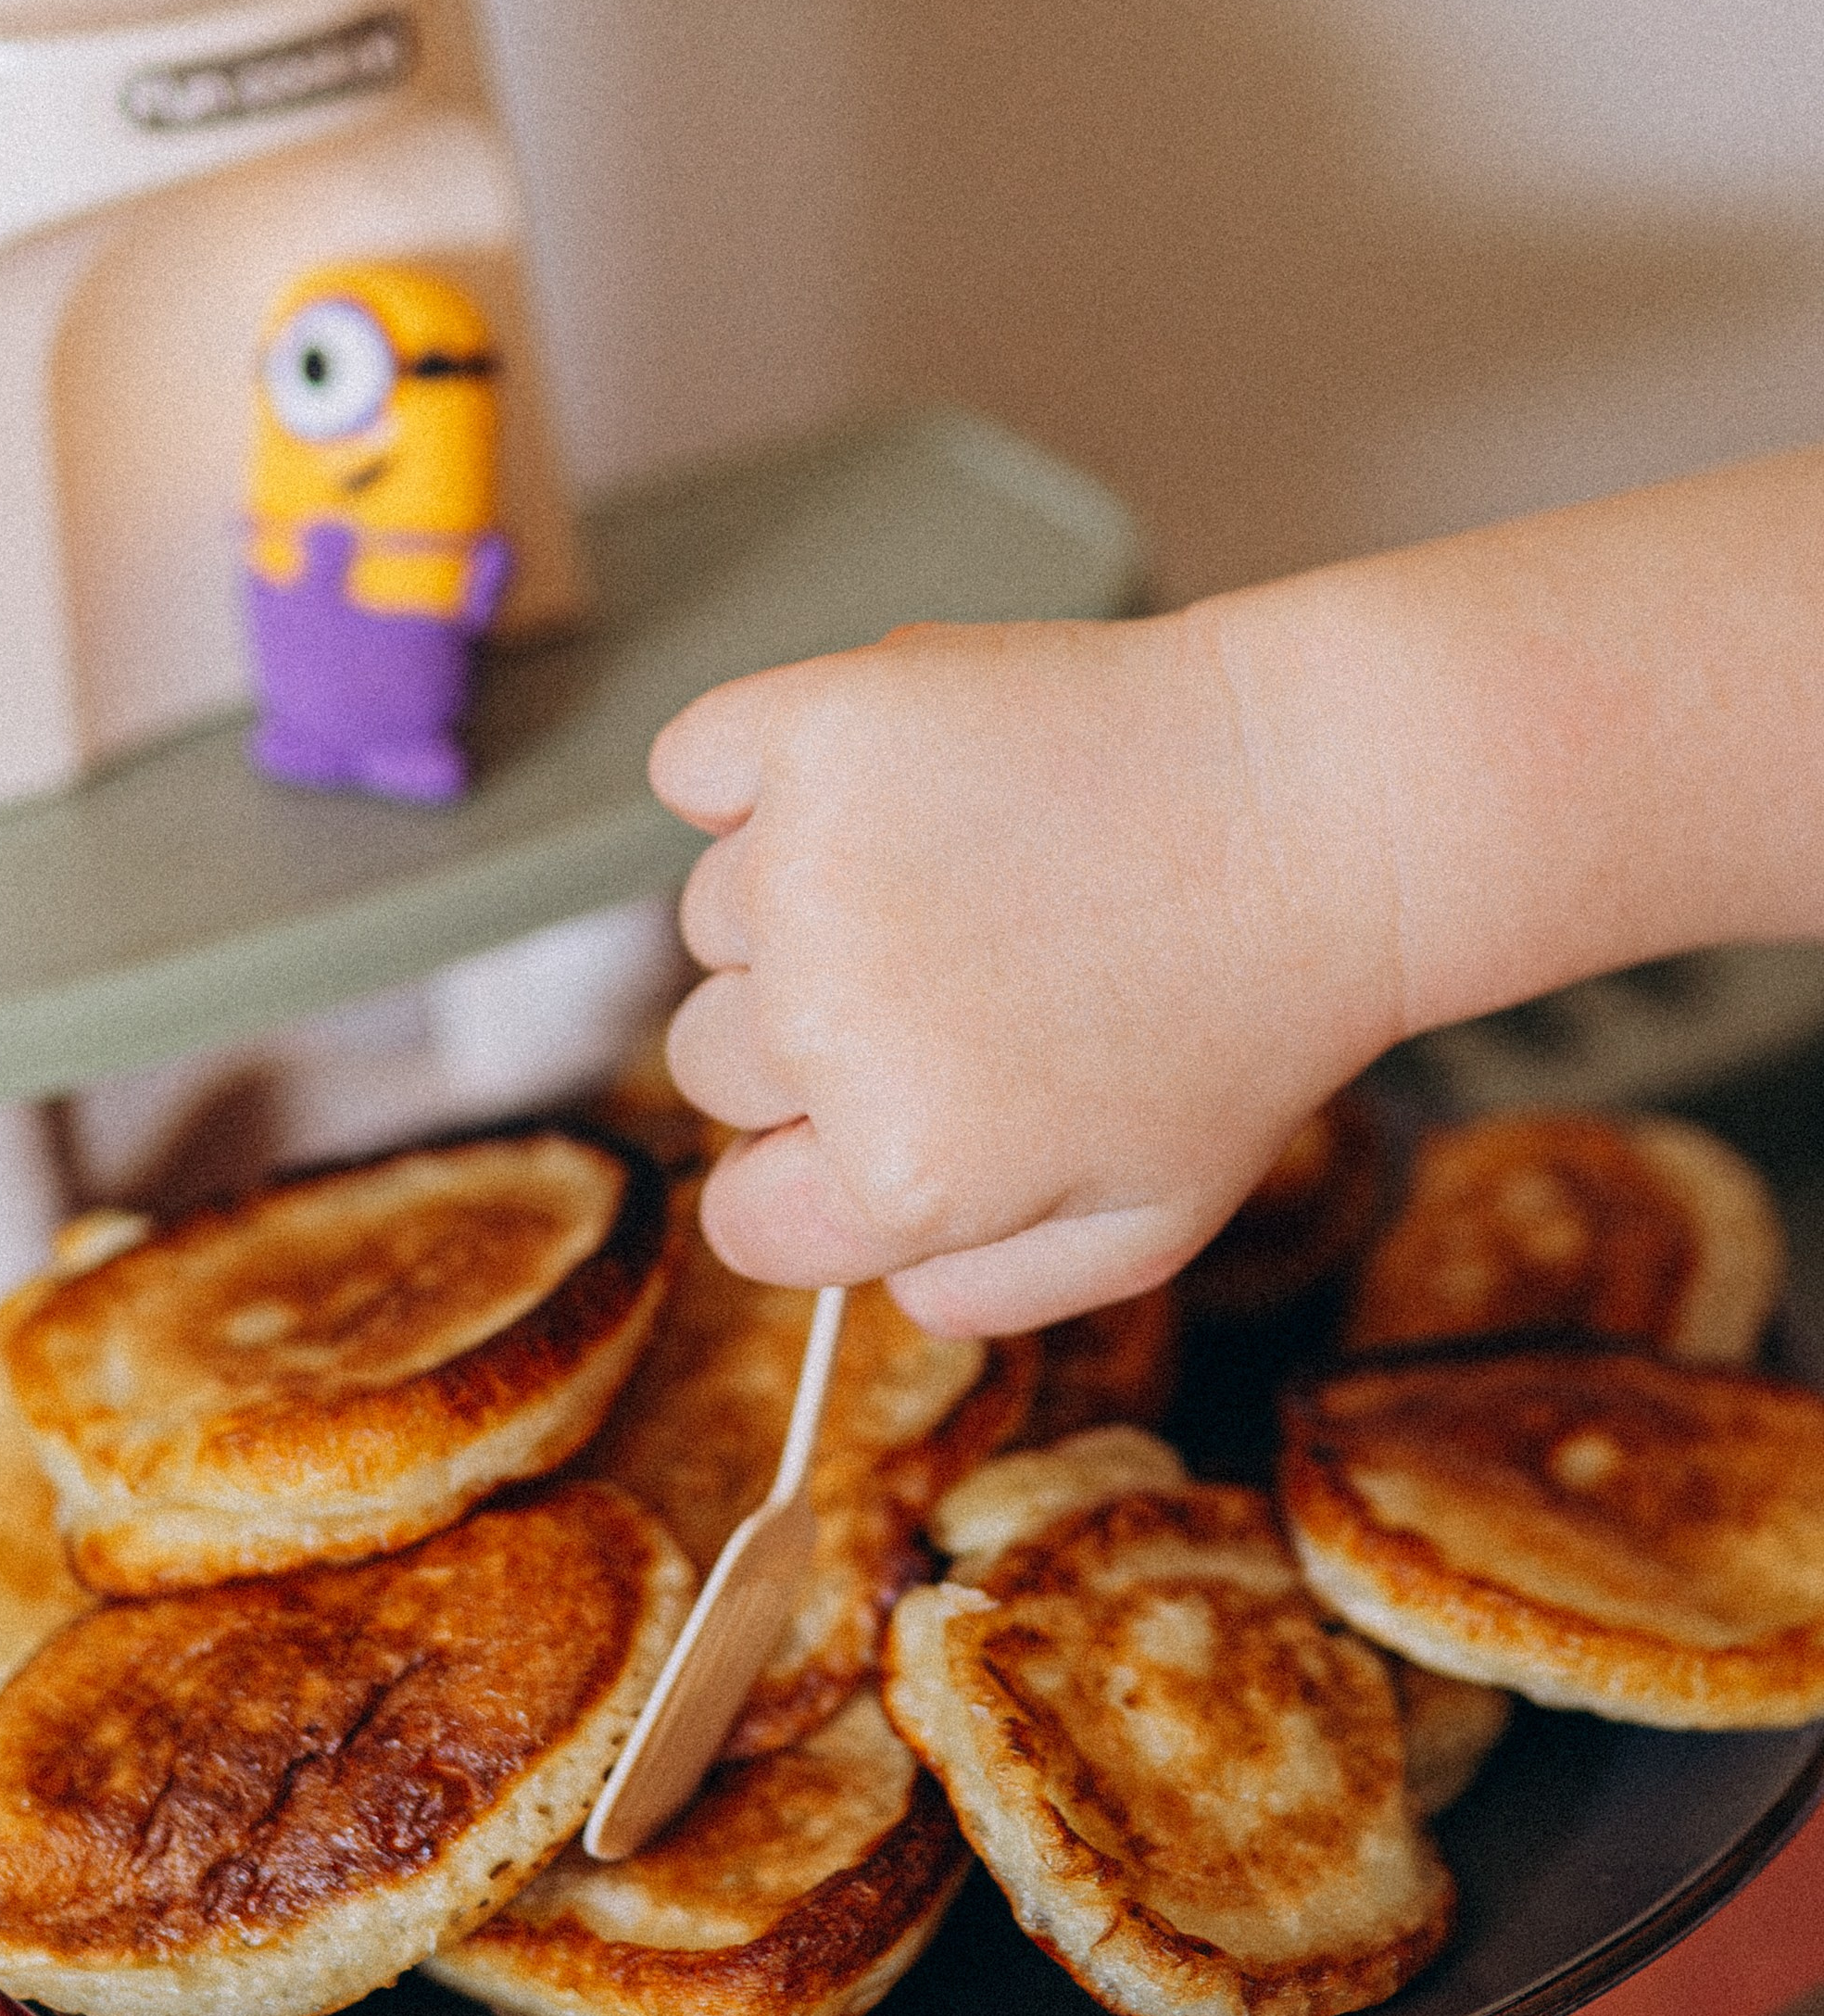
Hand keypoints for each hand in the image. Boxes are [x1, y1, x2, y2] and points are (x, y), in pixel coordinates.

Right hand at [650, 609, 1400, 1336]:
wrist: (1318, 804)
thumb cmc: (1246, 1011)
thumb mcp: (1151, 1223)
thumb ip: (992, 1292)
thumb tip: (880, 1286)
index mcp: (901, 1172)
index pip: (742, 1218)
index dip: (817, 1170)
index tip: (889, 1105)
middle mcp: (827, 1027)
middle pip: (713, 1064)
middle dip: (814, 1034)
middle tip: (962, 973)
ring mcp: (808, 866)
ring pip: (719, 917)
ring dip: (806, 898)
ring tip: (968, 867)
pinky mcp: (814, 723)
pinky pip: (696, 765)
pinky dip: (751, 770)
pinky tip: (875, 776)